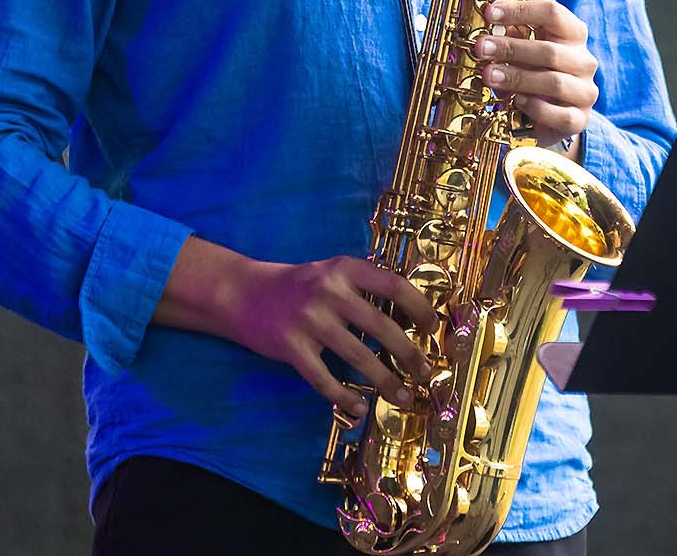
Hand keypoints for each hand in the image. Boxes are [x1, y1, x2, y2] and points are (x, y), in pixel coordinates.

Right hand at [157, 239, 438, 417]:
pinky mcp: (291, 347)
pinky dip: (344, 397)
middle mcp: (329, 291)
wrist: (244, 293)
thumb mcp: (333, 273)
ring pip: (358, 357)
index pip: (394, 286)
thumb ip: (364, 288)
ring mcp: (309, 320)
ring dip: (385, 381)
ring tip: (401, 396)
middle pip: (382, 327)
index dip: (419, 308)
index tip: (432, 328)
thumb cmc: (300, 286)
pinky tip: (358, 408)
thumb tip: (411, 316)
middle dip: (409, 354)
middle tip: (424, 373)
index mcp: (346, 269)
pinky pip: (324, 378)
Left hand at [476, 0, 596, 149]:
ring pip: (554, 83)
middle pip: (550, 50)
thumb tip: (487, 26)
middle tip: (481, 48)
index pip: (553, 13)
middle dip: (512, 48)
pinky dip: (537, 108)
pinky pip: (560, 115)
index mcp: (573, 35)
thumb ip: (513, 37)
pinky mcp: (580, 119)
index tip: (490, 12)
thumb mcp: (526, 51)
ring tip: (488, 76)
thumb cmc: (537, 74)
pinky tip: (517, 101)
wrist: (556, 116)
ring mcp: (585, 91)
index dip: (520, 10)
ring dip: (518, 78)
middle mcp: (584, 61)